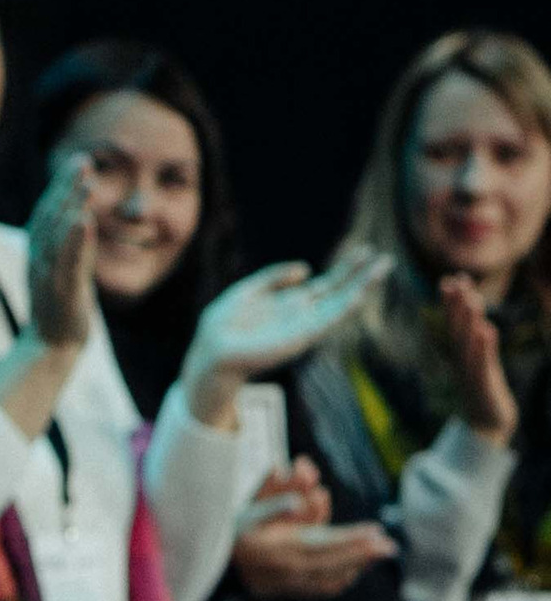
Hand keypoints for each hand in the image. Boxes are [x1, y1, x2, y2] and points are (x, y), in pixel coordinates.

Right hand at [26, 155, 98, 356]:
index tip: (79, 161)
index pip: (49, 211)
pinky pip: (67, 264)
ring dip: (71, 207)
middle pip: (51, 216)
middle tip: (83, 161)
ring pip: (58, 236)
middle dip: (66, 187)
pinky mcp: (61, 293)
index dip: (62, 185)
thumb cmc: (59, 305)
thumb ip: (71, 242)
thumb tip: (79, 213)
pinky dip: (75, 242)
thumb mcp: (64, 268)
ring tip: (87, 184)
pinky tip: (85, 222)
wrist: (50, 347)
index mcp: (40, 251)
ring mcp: (49, 276)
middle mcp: (40, 259)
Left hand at [182, 240, 387, 428]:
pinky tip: (359, 295)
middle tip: (386, 258)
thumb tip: (306, 268)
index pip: (327, 285)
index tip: (364, 251)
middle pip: (339, 292)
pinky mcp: (300, 337)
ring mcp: (304, 326)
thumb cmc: (226, 324)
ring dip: (361, 287)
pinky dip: (344, 309)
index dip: (345, 268)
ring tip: (381, 270)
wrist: (213, 349)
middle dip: (360, 275)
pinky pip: (327, 321)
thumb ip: (273, 278)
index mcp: (291, 304)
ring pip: (340, 304)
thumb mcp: (248, 291)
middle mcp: (302, 315)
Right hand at [232, 470, 397, 597]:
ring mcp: (287, 584)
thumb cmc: (233, 529)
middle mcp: (285, 569)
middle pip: (332, 563)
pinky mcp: (287, 592)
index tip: (374, 533)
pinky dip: (341, 579)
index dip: (350, 540)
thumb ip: (278, 492)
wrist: (212, 566)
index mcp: (276, 547)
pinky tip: (354, 570)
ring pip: (330, 578)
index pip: (322, 544)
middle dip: (362, 553)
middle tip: (388, 546)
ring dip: (356, 566)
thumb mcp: (251, 504)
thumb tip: (310, 482)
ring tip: (376, 553)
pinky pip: (321, 589)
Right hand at [440, 270, 521, 449]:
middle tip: (455, 280)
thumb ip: (480, 346)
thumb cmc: (484, 393)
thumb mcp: (481, 367)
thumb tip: (482, 325)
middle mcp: (462, 361)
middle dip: (456, 305)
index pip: (455, 324)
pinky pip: (482, 364)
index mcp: (461, 355)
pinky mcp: (483, 386)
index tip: (453, 277)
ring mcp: (470, 373)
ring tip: (471, 298)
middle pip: (457, 329)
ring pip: (467, 343)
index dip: (453, 301)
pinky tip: (485, 330)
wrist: (487, 427)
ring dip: (467, 320)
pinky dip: (482, 347)